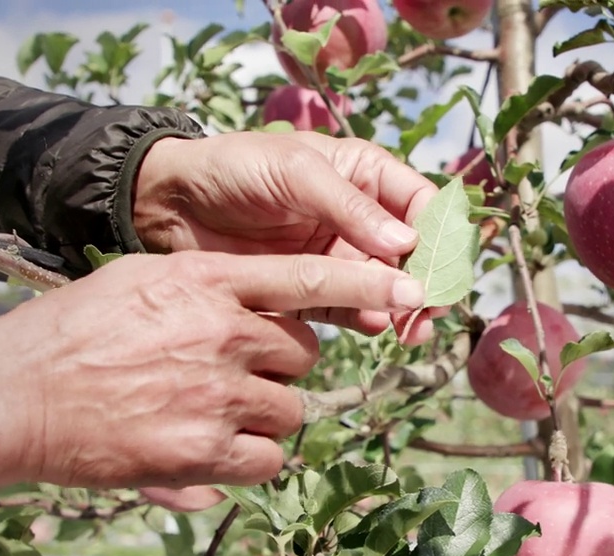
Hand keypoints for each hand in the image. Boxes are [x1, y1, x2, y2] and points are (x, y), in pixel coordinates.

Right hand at [0, 251, 424, 491]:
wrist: (11, 395)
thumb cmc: (67, 335)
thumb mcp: (137, 284)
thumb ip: (202, 293)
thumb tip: (252, 317)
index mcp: (203, 279)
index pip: (305, 277)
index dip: (364, 280)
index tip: (410, 285)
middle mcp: (220, 330)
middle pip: (303, 354)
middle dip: (279, 369)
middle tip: (226, 376)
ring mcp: (215, 391)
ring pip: (290, 410)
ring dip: (263, 417)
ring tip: (205, 415)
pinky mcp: (204, 450)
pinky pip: (270, 459)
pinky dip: (250, 461)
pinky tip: (209, 453)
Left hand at [133, 131, 444, 343]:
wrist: (171, 203)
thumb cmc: (233, 168)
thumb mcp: (294, 173)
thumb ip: (349, 207)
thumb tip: (406, 244)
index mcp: (364, 174)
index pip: (420, 203)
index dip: (438, 234)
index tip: (442, 266)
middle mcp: (359, 216)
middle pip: (412, 253)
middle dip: (426, 280)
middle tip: (431, 309)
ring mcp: (336, 255)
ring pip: (385, 285)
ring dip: (403, 306)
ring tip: (410, 330)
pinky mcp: (310, 289)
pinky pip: (349, 308)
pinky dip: (367, 319)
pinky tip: (377, 328)